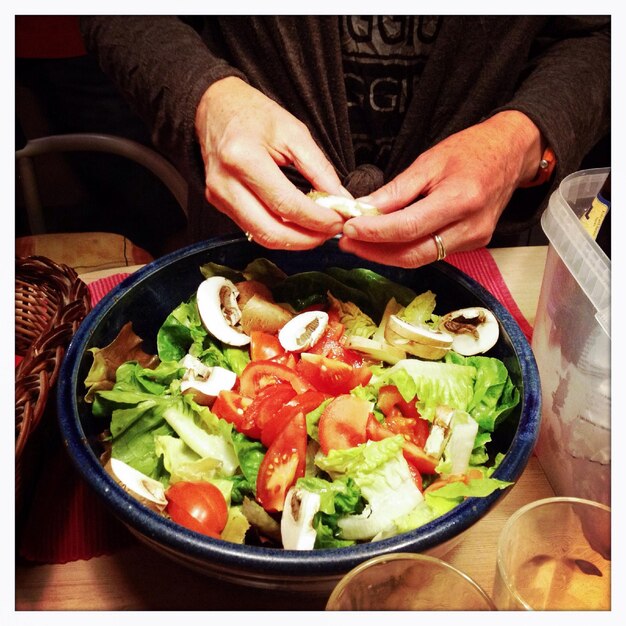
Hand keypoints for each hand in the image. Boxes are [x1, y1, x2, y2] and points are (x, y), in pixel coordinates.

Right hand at [195, 77, 347, 248]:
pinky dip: (280, 232)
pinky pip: (253, 229)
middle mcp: (226, 183)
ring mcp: (219, 197)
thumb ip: (319, 168)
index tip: (338, 220)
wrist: (216, 108)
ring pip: (261, 237)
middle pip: (271, 231)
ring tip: (317, 231)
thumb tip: (340, 198)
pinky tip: (297, 225)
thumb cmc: (254, 114)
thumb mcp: (294, 132)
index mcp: (244, 158)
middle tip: (330, 232)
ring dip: (294, 241)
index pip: (286, 204)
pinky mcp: (219, 204)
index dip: (316, 219)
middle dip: (307, 239)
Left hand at [338, 111, 543, 266]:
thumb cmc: (471, 151)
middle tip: (347, 242)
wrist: (511, 154)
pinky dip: (405, 249)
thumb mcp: (429, 161)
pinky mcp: (473, 246)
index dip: (375, 233)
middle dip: (375, 251)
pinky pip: (431, 254)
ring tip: (360, 242)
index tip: (349, 229)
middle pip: (413, 254)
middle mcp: (470, 227)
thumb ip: (397, 190)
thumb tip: (364, 210)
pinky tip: (386, 241)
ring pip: (420, 258)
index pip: (408, 228)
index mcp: (460, 200)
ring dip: (386, 254)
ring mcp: (474, 240)